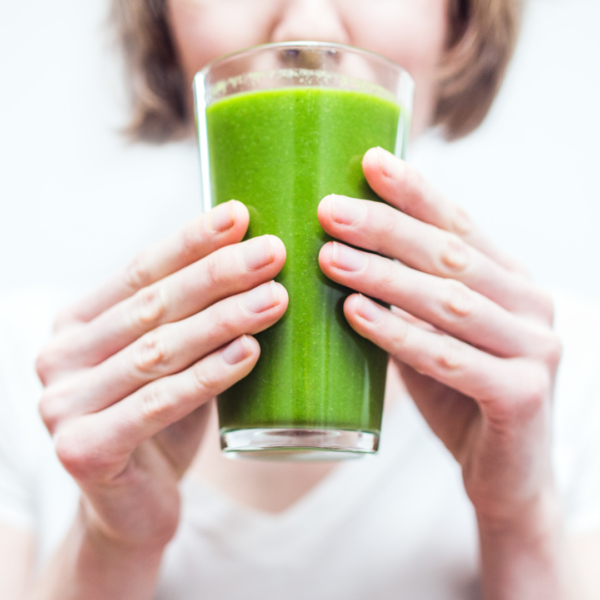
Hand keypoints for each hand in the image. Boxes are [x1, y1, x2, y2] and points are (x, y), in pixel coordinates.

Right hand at [36, 201, 287, 550]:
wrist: (133, 507)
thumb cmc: (161, 423)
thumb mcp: (172, 361)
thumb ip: (191, 317)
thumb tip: (253, 257)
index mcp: (78, 323)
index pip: (140, 270)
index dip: (191, 241)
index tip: (240, 215)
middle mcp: (60, 356)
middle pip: (152, 306)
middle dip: (218, 275)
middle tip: (273, 253)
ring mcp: (63, 404)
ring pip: (158, 351)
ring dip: (222, 320)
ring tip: (275, 298)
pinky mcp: (82, 450)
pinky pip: (157, 404)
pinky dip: (208, 377)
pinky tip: (249, 352)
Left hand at [318, 147, 561, 522]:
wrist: (506, 475)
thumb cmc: (460, 396)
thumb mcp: (435, 334)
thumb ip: (408, 298)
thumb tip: (342, 252)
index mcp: (511, 281)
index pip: (460, 224)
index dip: (415, 191)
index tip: (368, 161)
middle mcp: (531, 304)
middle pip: (451, 255)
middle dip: (386, 228)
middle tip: (329, 210)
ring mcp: (535, 349)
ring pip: (449, 301)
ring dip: (384, 276)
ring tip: (328, 257)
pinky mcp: (523, 395)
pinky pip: (450, 358)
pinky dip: (399, 334)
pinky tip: (356, 312)